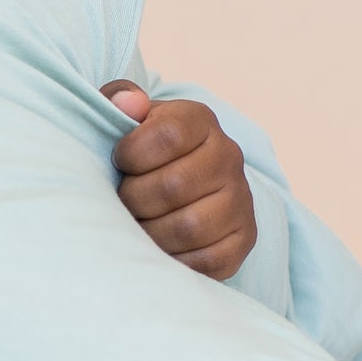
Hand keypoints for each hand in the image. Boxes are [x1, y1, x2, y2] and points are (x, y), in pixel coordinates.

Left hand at [98, 82, 256, 279]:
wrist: (171, 183)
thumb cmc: (136, 149)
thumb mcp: (122, 118)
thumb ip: (118, 99)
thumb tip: (129, 102)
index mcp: (199, 121)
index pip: (167, 135)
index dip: (131, 154)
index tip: (119, 161)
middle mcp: (228, 156)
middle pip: (174, 186)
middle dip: (134, 199)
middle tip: (121, 201)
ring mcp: (240, 199)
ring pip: (190, 227)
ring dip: (149, 232)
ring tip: (135, 225)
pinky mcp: (243, 239)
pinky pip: (208, 261)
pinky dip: (173, 259)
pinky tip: (156, 248)